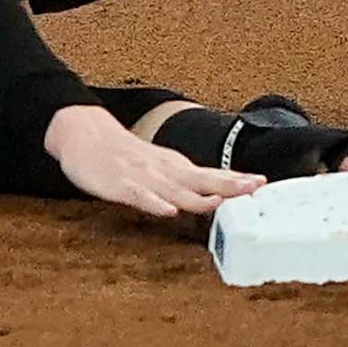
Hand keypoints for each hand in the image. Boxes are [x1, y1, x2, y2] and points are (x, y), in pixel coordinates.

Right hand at [43, 104, 266, 218]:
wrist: (85, 135)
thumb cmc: (123, 156)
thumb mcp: (160, 166)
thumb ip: (184, 183)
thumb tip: (213, 195)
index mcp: (175, 167)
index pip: (211, 174)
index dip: (237, 179)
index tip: (262, 183)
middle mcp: (165, 171)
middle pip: (202, 179)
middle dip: (229, 185)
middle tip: (256, 187)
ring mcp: (144, 177)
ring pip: (175, 189)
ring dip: (199, 197)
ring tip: (221, 202)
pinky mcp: (121, 185)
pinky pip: (140, 197)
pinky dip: (155, 204)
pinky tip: (168, 212)